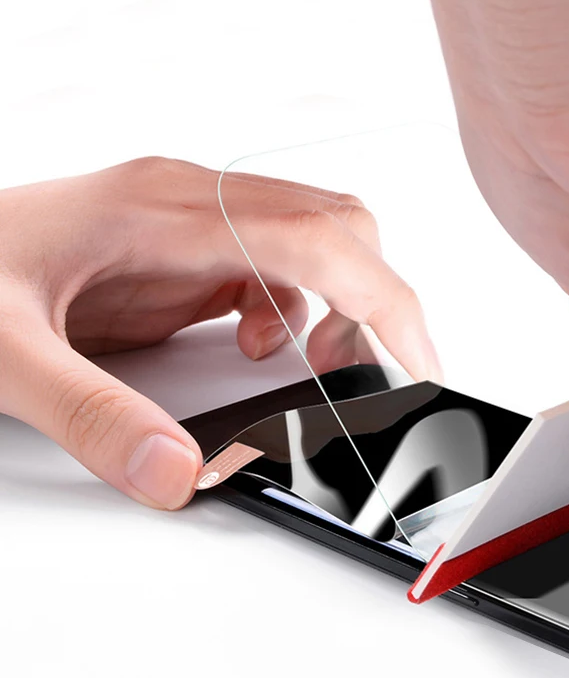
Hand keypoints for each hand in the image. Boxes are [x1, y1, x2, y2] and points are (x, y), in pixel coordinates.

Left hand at [0, 157, 440, 510]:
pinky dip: (294, 316)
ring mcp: (197, 227)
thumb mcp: (4, 350)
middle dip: (374, 303)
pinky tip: (255, 347)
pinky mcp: (193, 255)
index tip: (419, 360)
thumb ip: (91, 414)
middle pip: (337, 229)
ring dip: (338, 311)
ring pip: (318, 247)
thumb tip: (177, 472)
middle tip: (368, 377)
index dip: (383, 299)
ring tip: (313, 368)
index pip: (315, 239)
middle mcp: (194, 205)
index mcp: (164, 210)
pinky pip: (278, 272)